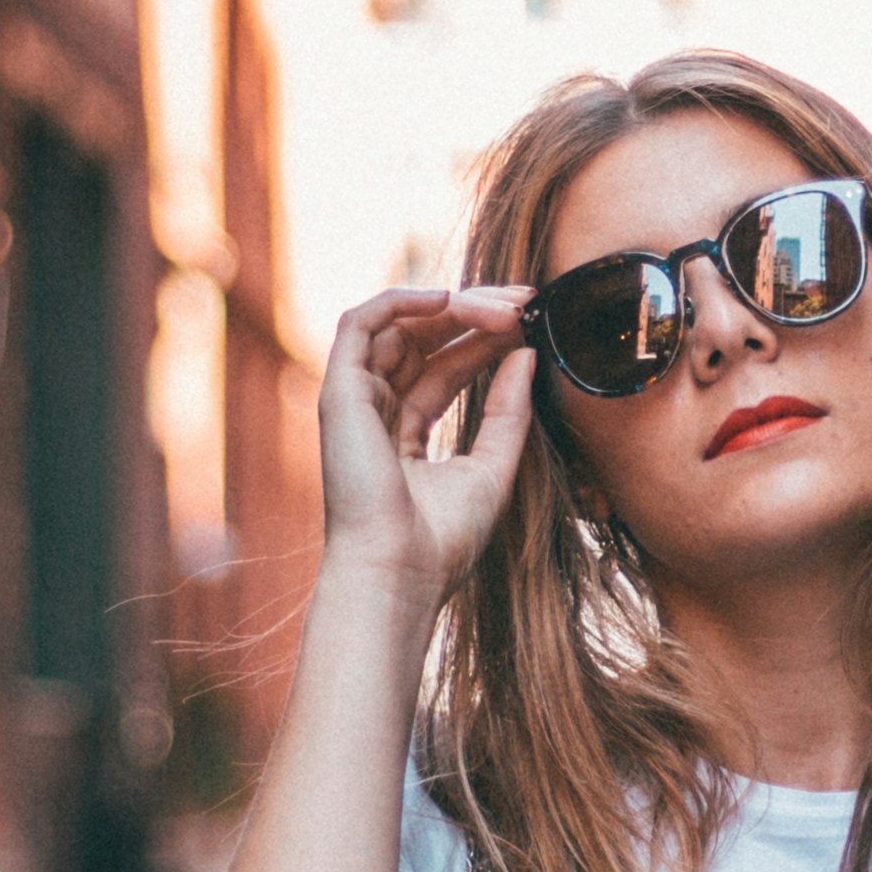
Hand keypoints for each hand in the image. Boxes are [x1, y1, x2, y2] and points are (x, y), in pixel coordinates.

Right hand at [320, 284, 534, 598]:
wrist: (399, 572)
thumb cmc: (441, 540)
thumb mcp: (493, 466)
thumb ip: (508, 411)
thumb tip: (525, 353)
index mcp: (404, 433)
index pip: (445, 366)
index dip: (485, 339)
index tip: (531, 321)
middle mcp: (376, 411)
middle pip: (423, 339)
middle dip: (475, 313)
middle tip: (524, 301)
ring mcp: (355, 399)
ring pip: (398, 324)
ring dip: (453, 305)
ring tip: (504, 309)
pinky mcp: (340, 391)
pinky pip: (360, 322)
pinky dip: (401, 300)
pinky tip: (448, 299)